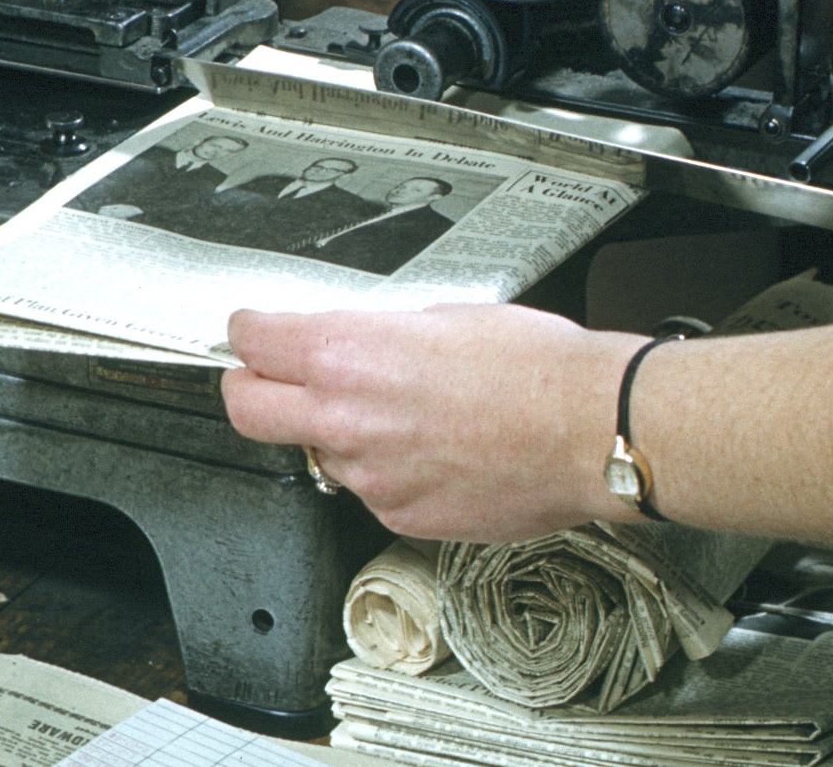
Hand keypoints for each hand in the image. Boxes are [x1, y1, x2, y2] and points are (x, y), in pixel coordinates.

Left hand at [221, 304, 644, 540]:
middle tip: (268, 379)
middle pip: (245, 409)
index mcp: (345, 355)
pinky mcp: (399, 516)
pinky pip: (371, 490)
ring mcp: (368, 475)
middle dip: (249, 389)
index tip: (255, 334)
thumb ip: (378, 336)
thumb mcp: (442, 316)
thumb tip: (355, 344)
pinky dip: (388, 471)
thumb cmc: (534, 367)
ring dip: (337, 434)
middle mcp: (343, 419)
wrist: (587, 428)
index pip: (252, 341)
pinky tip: (434, 451)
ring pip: (317, 453)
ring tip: (399, 416)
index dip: (251, 333)